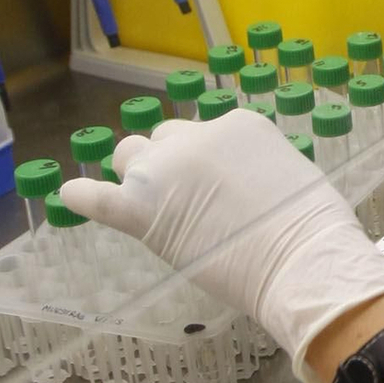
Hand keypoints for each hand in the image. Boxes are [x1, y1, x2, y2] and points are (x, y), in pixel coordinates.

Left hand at [60, 110, 383, 381]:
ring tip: (152, 208)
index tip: (217, 190)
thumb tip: (237, 183)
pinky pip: (97, 197)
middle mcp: (195, 137)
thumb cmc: (312, 226)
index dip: (204, 165)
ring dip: (136, 179)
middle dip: (169, 166)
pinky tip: (72, 195)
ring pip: (128, 158)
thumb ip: (253, 166)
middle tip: (188, 203)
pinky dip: (83, 196)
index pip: (202, 135)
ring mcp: (164, 171)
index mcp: (236, 124)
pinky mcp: (142, 210)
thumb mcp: (289, 171)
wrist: (302, 258)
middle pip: (161, 142)